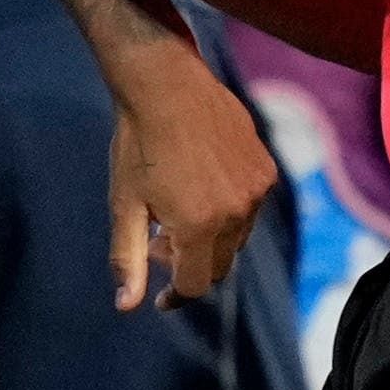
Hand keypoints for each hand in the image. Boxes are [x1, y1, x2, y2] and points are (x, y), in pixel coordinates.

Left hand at [106, 60, 274, 308]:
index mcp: (199, 226)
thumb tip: (127, 306)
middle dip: (188, 264)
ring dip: (209, 238)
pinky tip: (198, 186)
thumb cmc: (136, 144)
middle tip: (157, 241)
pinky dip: (227, 210)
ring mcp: (256, 190)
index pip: (196, 284)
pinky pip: (250, 207)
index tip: (160, 297)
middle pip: (218, 265)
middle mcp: (236, 212)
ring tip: (175, 209)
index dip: (175, 295)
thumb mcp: (124, 204)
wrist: (166, 84)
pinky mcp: (265, 169)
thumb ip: (128, 257)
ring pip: (236, 237)